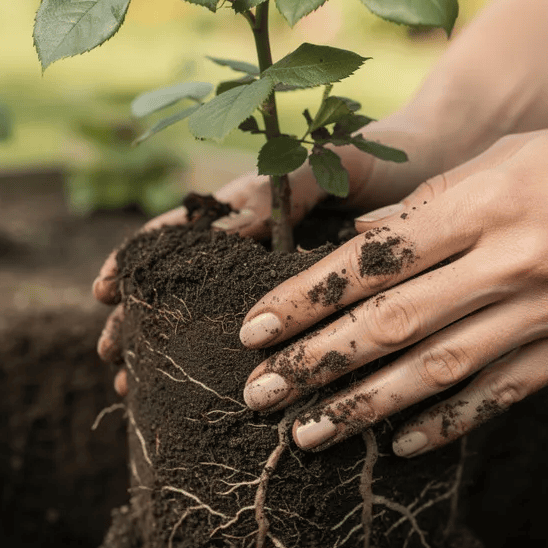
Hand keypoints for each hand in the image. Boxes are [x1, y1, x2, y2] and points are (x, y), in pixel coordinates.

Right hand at [93, 112, 447, 393]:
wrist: (444, 160)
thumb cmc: (390, 153)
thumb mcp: (336, 158)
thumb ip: (287, 181)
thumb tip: (230, 220)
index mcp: (258, 204)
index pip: (182, 234)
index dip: (140, 261)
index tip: (102, 290)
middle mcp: (262, 243)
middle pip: (185, 285)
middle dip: (142, 321)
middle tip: (112, 363)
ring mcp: (285, 275)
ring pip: (215, 317)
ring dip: (171, 348)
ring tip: (135, 388)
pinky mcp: (317, 300)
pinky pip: (267, 336)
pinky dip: (230, 363)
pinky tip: (207, 394)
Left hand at [236, 113, 547, 456]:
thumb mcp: (503, 157)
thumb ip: (430, 205)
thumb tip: (359, 249)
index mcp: (481, 201)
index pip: (372, 260)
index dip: (305, 299)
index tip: (254, 329)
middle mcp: (508, 260)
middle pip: (391, 323)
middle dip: (315, 363)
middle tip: (258, 394)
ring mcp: (545, 311)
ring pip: (436, 371)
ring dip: (364, 406)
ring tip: (306, 433)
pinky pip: (498, 395)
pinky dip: (445, 423)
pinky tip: (398, 443)